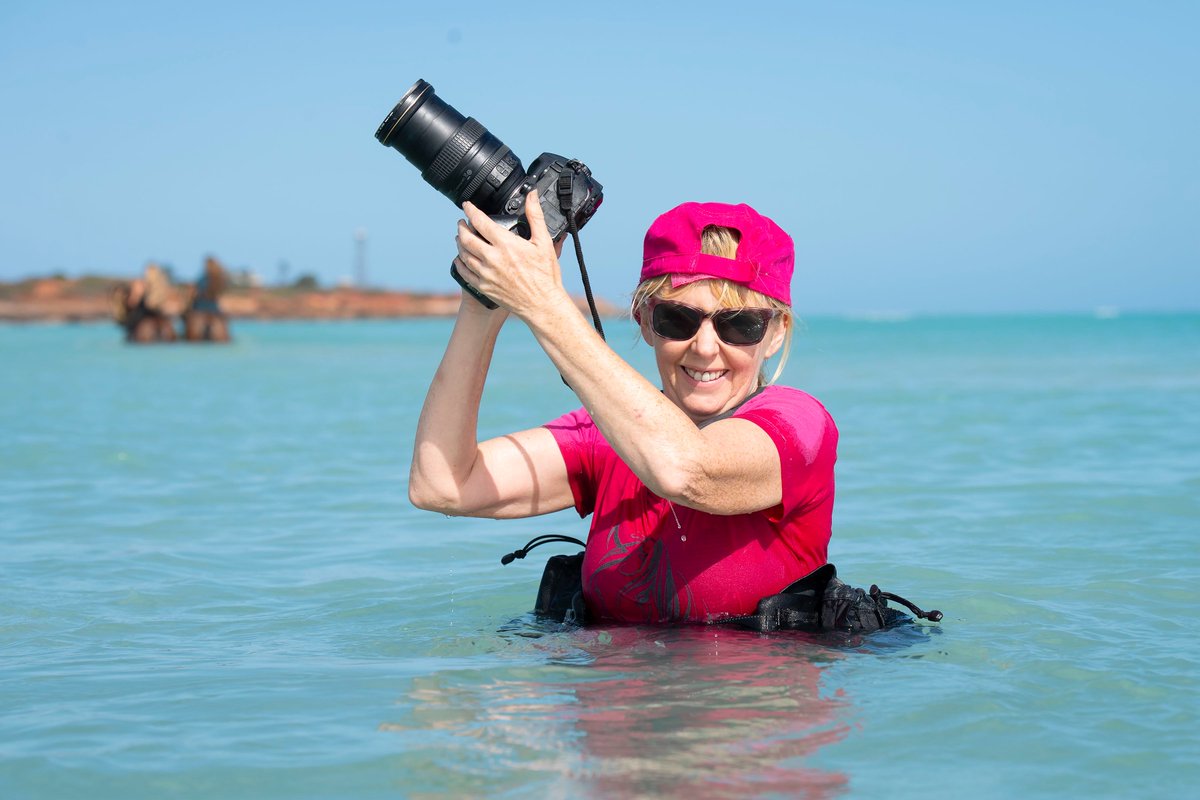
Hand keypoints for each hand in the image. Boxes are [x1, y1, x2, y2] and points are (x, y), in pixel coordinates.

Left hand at [453, 191, 569, 317]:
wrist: (542, 304)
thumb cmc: (546, 275)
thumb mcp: (544, 242)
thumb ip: (535, 216)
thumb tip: (532, 196)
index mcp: (506, 244)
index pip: (480, 222)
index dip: (471, 210)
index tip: (467, 205)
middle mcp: (492, 258)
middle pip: (466, 238)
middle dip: (462, 227)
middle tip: (462, 222)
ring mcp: (486, 274)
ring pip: (463, 254)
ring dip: (459, 243)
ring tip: (460, 237)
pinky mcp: (484, 287)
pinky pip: (465, 272)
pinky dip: (460, 262)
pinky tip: (460, 258)